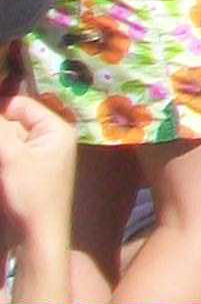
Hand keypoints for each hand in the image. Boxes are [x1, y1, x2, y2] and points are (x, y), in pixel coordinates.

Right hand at [0, 92, 75, 235]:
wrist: (37, 234)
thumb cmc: (31, 193)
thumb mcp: (12, 156)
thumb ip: (0, 129)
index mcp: (55, 129)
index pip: (21, 105)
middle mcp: (49, 138)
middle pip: (12, 122)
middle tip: (4, 157)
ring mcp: (38, 156)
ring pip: (8, 140)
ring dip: (1, 146)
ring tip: (5, 166)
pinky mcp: (26, 171)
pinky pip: (9, 156)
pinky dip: (2, 158)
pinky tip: (3, 172)